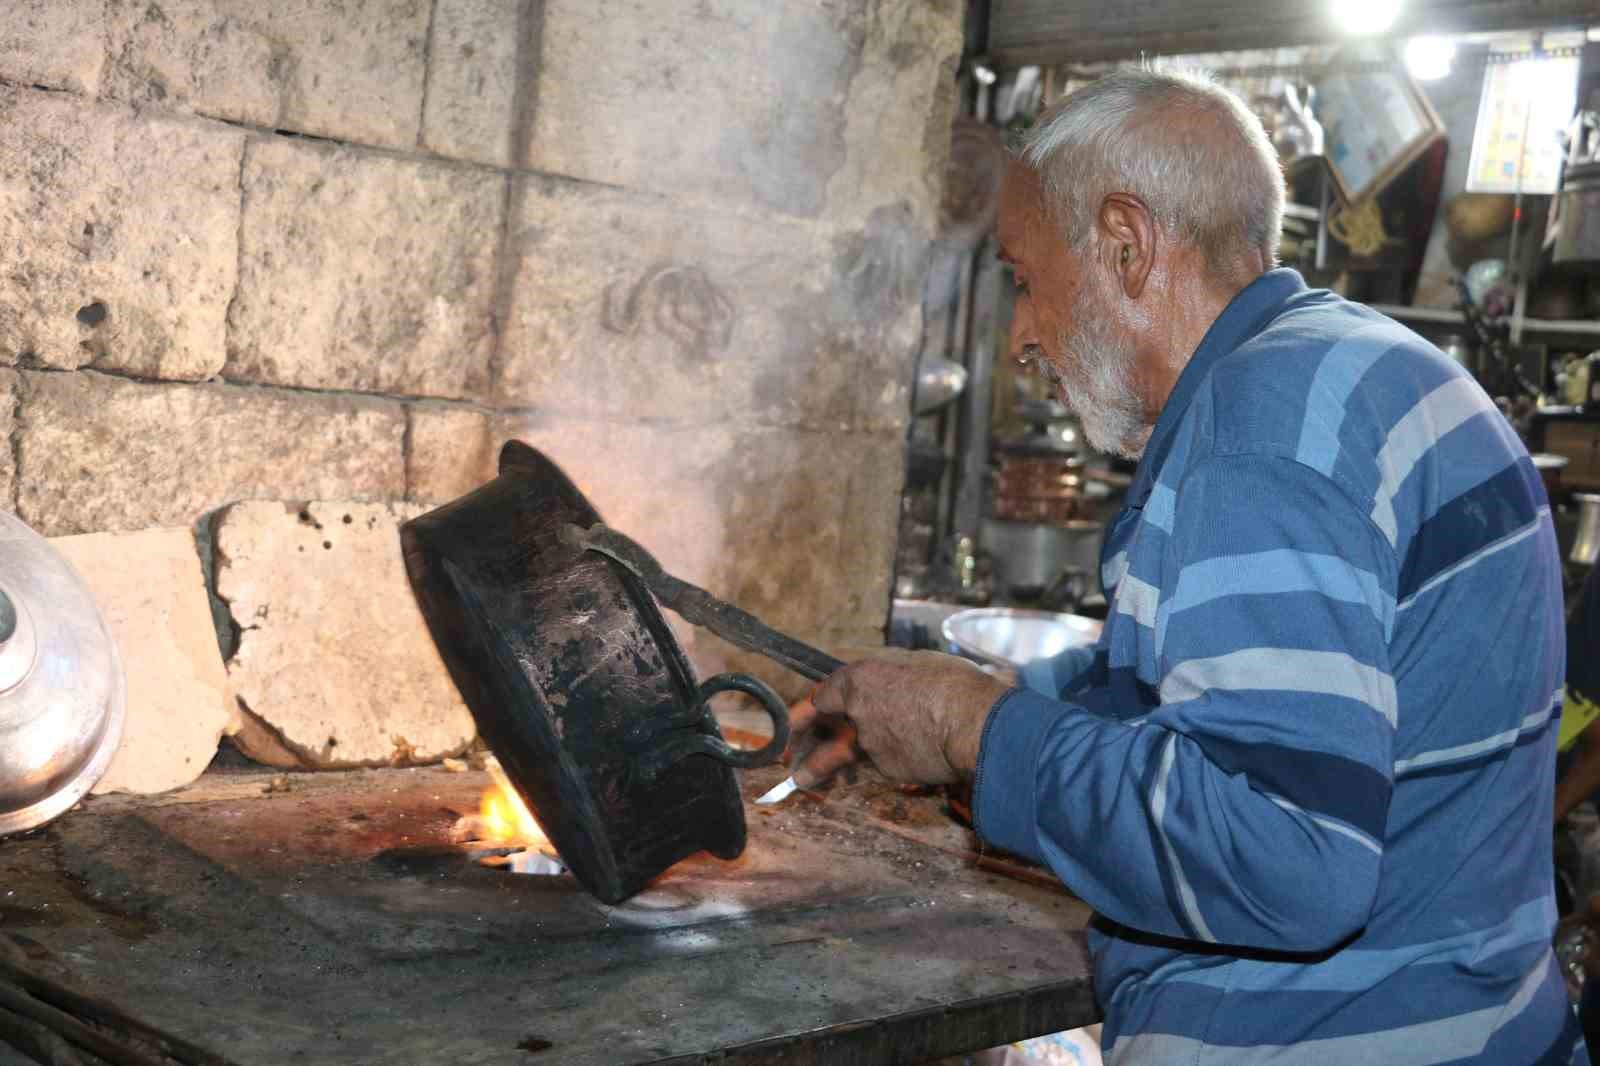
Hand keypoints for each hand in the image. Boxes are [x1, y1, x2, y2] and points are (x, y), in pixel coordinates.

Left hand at [788, 650, 1010, 785]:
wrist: (975, 726)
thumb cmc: (954, 685)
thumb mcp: (921, 665)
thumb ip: (897, 678)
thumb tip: (897, 682)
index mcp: (861, 680)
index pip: (825, 693)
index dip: (813, 704)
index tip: (801, 713)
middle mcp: (858, 713)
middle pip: (823, 730)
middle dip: (799, 741)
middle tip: (783, 753)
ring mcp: (872, 745)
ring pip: (843, 756)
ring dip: (818, 769)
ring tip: (800, 780)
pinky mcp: (890, 770)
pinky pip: (885, 764)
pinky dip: (888, 764)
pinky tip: (902, 763)